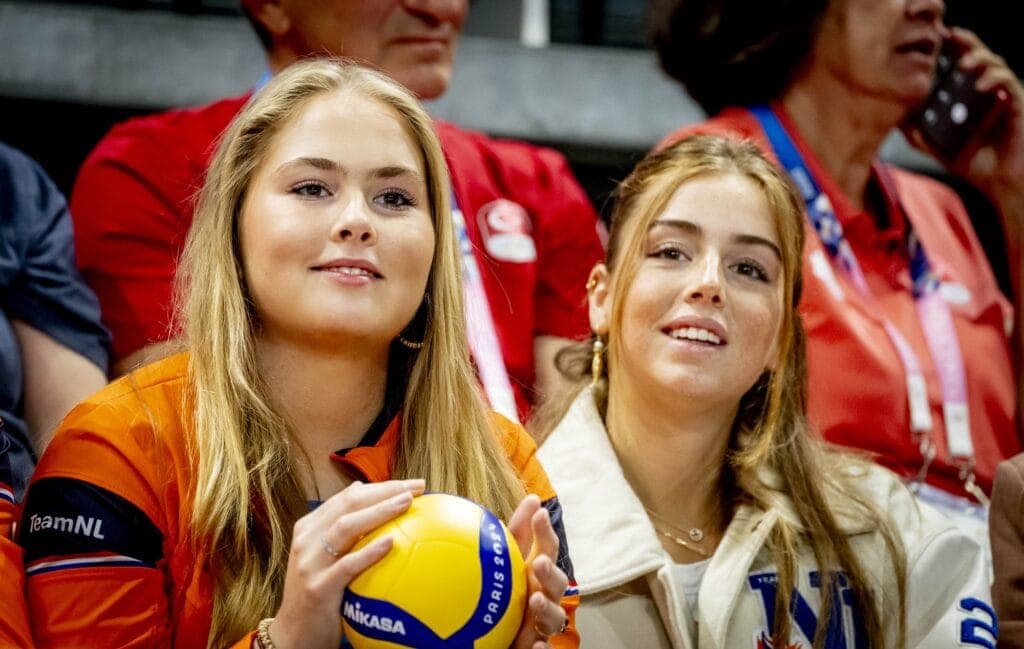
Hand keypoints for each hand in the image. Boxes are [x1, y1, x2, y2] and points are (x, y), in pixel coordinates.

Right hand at [268, 478, 424, 648]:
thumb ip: (340, 528)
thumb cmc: (319, 593)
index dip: (380, 486)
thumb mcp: (324, 558)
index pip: (347, 497)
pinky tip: (391, 542)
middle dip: (384, 491)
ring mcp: (310, 563)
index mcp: (310, 528)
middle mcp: (307, 540)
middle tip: (415, 488)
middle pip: (349, 504)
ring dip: (379, 511)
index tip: (410, 485)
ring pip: (346, 527)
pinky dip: (369, 551)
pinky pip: (347, 565)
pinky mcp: (318, 587)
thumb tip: (362, 489)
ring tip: (406, 504)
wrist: (294, 635)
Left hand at [509, 494, 569, 648]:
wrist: (493, 636)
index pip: (547, 548)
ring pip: (554, 618)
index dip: (545, 531)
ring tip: (535, 601)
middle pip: (557, 583)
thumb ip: (514, 533)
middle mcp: (544, 596)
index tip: (539, 514)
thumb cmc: (503, 593)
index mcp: (537, 573)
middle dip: (551, 572)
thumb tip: (532, 497)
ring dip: (547, 609)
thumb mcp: (505, 561)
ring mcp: (541, 624)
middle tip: (538, 562)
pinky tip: (534, 645)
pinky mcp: (534, 646)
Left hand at [904, 28, 1023, 207]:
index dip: (947, 47)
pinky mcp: (1016, 103)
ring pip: (994, 63)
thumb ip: (917, 131)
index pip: (957, 62)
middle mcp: (985, 89)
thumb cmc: (972, 161)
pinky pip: (1008, 83)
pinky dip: (995, 79)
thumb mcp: (936, 145)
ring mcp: (1001, 94)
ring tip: (964, 63)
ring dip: (979, 58)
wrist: (998, 181)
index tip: (931, 38)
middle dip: (963, 42)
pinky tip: (980, 85)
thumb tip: (892, 118)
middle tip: (946, 35)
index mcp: (966, 93)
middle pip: (976, 54)